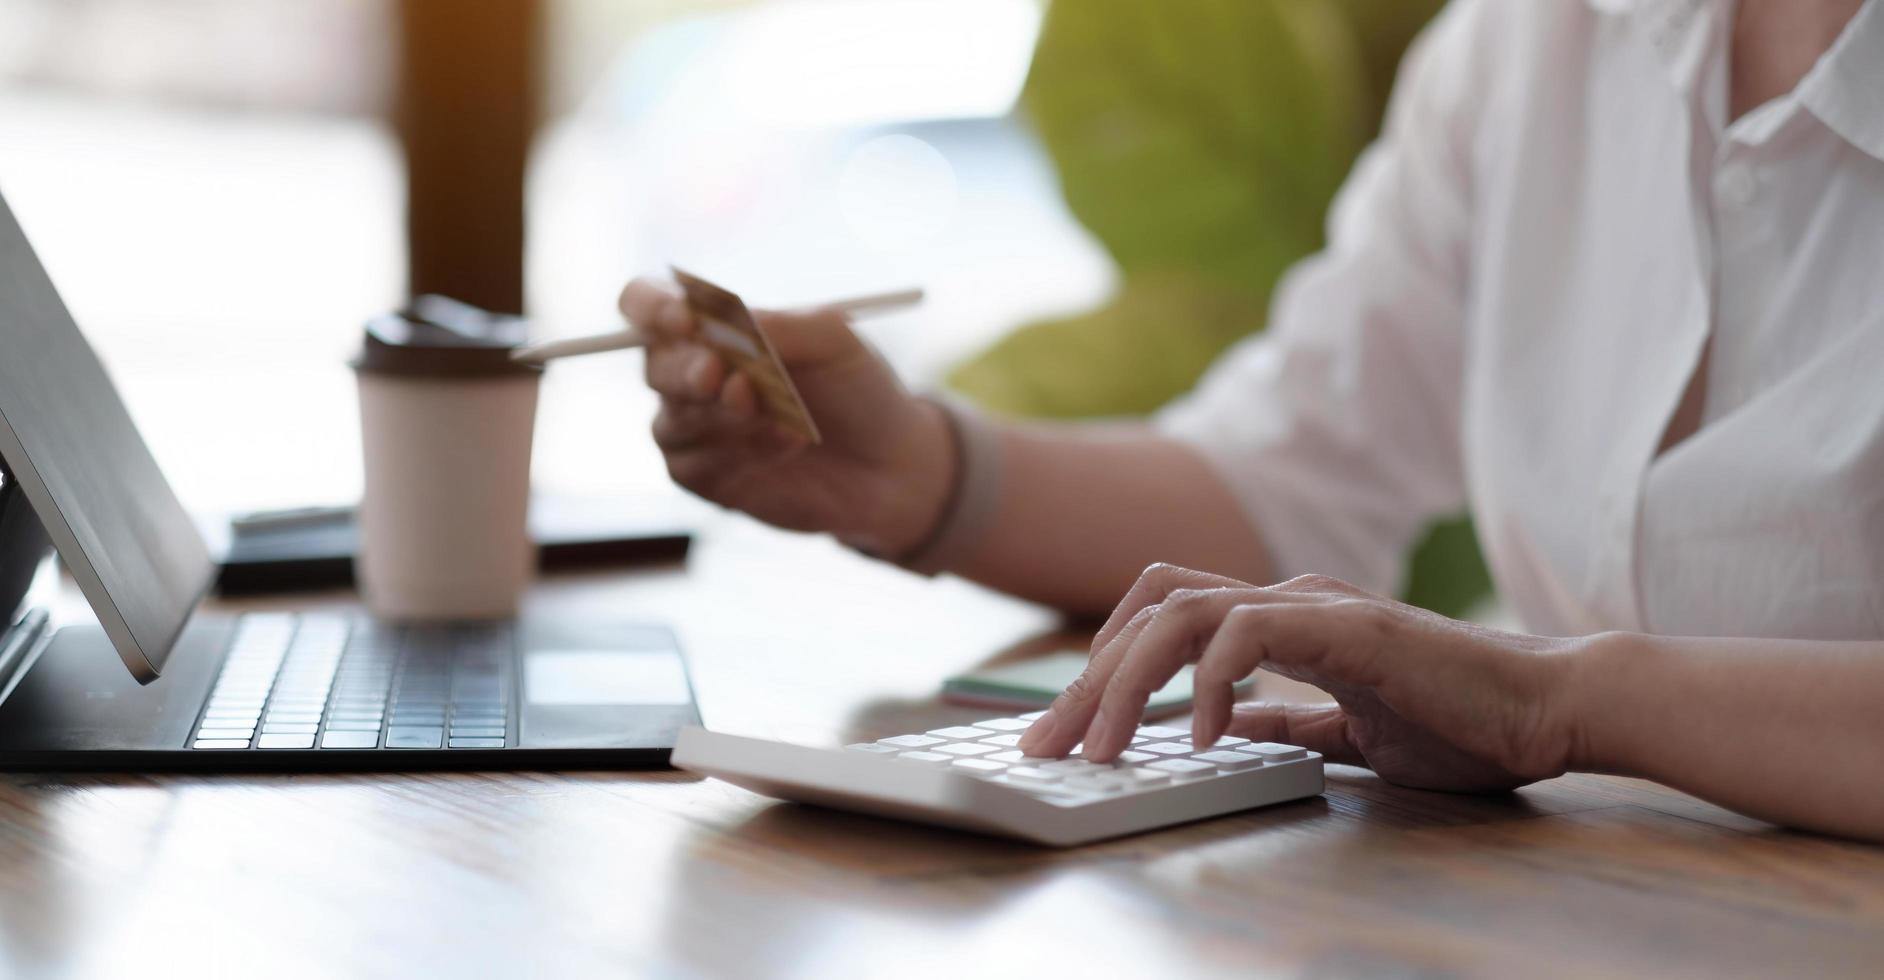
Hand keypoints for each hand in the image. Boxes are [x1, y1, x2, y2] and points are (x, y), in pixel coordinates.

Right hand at [621, 277, 953, 555]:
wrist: (890, 463)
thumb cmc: (858, 388)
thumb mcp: (835, 340)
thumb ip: (779, 323)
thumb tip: (721, 322)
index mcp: (711, 326)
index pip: (645, 304)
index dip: (651, 309)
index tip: (684, 321)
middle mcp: (690, 374)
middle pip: (653, 365)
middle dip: (688, 372)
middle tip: (732, 382)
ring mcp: (693, 429)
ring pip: (671, 421)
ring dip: (724, 419)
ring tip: (782, 419)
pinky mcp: (706, 477)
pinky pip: (693, 466)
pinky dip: (740, 453)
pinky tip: (786, 445)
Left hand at [1018, 565, 1581, 791]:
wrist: (1550, 708)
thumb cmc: (1462, 721)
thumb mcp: (1349, 734)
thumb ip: (1288, 724)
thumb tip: (1228, 731)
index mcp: (1283, 620)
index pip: (1163, 617)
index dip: (1106, 666)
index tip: (1070, 730)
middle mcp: (1287, 599)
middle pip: (1149, 609)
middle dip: (1087, 679)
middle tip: (1049, 744)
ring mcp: (1313, 605)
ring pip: (1178, 611)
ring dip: (1124, 679)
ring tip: (1102, 745)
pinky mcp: (1345, 625)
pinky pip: (1246, 634)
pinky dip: (1206, 682)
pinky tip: (1200, 735)